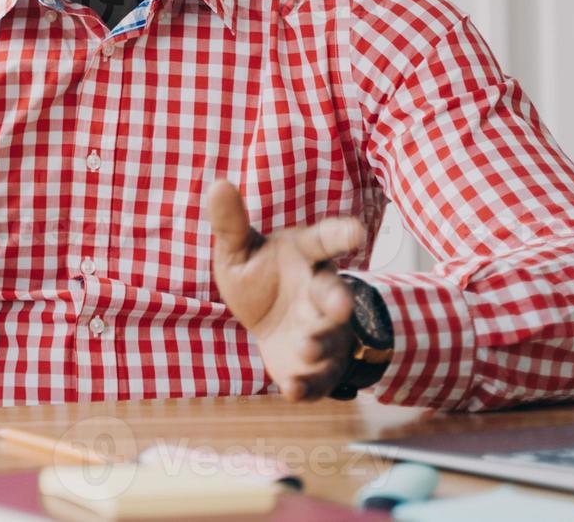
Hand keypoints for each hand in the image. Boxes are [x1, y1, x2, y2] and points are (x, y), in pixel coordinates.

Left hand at [207, 179, 365, 400]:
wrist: (268, 324)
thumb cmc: (259, 278)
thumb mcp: (239, 251)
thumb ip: (230, 223)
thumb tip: (217, 184)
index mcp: (306, 256)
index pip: (325, 242)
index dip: (341, 235)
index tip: (356, 232)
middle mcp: (322, 292)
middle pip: (335, 296)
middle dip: (339, 302)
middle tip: (340, 305)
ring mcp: (324, 331)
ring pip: (329, 338)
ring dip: (321, 343)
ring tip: (307, 347)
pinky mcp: (316, 367)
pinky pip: (316, 379)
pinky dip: (306, 386)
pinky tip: (289, 389)